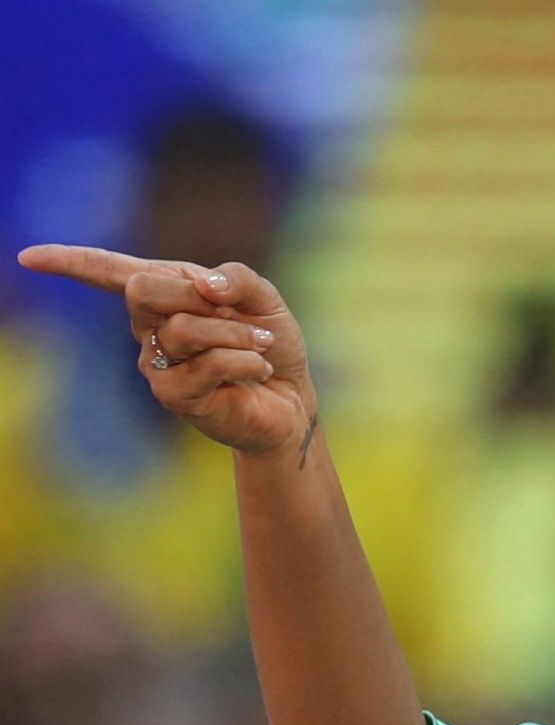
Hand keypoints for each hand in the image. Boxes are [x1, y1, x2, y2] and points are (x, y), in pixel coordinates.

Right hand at [14, 250, 315, 460]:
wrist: (290, 399)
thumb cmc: (268, 344)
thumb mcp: (262, 298)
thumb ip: (236, 278)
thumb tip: (205, 284)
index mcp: (162, 292)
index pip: (106, 271)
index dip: (68, 263)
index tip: (29, 258)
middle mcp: (148, 327)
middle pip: (143, 289)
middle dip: (197, 295)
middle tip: (234, 311)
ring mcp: (156, 364)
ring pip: (185, 329)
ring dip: (234, 332)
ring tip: (260, 346)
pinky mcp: (174, 396)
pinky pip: (206, 364)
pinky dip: (243, 360)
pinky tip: (258, 370)